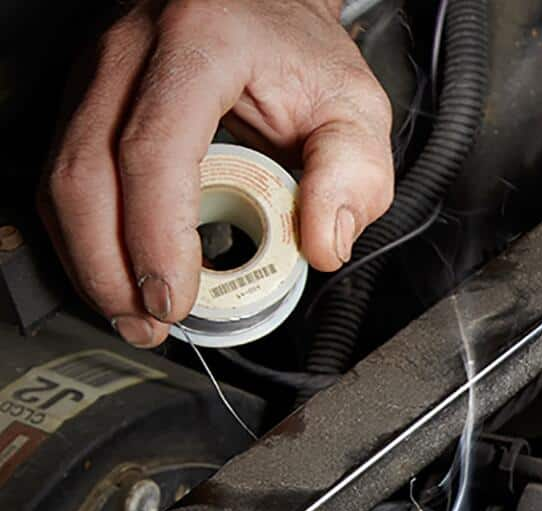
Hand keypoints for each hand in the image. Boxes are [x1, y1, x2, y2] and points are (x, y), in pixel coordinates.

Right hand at [41, 0, 393, 346]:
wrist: (268, 10)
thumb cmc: (304, 56)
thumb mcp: (355, 110)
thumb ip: (355, 176)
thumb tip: (324, 244)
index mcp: (202, 45)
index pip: (154, 150)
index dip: (156, 236)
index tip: (176, 295)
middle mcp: (132, 50)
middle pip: (85, 169)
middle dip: (109, 264)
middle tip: (148, 322)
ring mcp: (97, 70)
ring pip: (60, 175)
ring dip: (88, 258)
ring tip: (132, 313)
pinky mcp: (85, 97)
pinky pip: (66, 174)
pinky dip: (85, 235)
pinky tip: (117, 275)